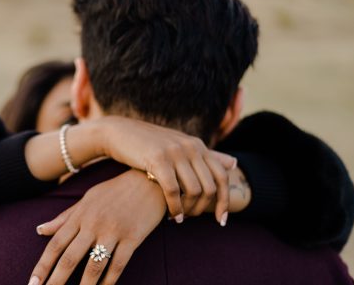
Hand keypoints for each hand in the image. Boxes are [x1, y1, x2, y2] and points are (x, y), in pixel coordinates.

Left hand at [29, 169, 165, 284]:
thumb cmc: (116, 190)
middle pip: (69, 259)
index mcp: (80, 215)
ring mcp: (113, 231)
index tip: (32, 283)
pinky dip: (108, 282)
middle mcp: (93, 224)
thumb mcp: (87, 199)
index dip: (42, 266)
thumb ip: (64, 217)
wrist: (149, 180)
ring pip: (93, 266)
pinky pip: (118, 265)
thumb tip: (40, 230)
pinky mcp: (133, 238)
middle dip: (55, 282)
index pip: (55, 244)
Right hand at [97, 116, 236, 223]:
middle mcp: (190, 147)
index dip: (225, 201)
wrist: (119, 132)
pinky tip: (171, 216)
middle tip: (190, 218)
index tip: (221, 220)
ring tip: (179, 218)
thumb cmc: (149, 144)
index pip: (222, 177)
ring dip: (188, 210)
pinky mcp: (157, 159)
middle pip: (210, 187)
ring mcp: (175, 152)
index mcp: (198, 145)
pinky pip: (173, 191)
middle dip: (203, 209)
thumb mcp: (180, 146)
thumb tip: (234, 162)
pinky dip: (175, 207)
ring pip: (194, 191)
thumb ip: (206, 156)